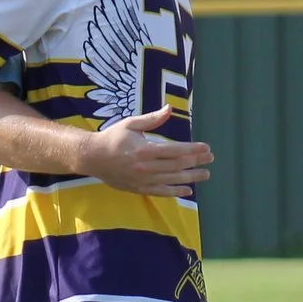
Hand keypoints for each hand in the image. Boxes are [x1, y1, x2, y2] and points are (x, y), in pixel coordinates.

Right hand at [82, 107, 213, 196]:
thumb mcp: (131, 124)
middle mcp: (145, 167)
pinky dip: (174, 192)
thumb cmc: (112, 138)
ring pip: (172, 180)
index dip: (193, 150)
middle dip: (196, 162)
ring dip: (190, 178)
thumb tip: (169, 109)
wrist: (92, 157)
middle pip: (177, 166)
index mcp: (145, 149)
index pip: (175, 150)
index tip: (206, 148)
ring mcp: (142, 180)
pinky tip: (187, 190)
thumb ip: (152, 119)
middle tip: (211, 160)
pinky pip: (160, 192)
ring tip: (205, 175)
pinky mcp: (138, 188)